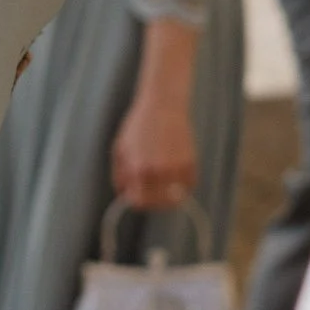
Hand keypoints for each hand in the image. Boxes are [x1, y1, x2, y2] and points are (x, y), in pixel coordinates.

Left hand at [110, 91, 197, 210]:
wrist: (163, 106)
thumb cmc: (138, 127)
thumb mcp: (120, 149)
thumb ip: (119, 175)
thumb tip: (124, 196)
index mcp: (138, 169)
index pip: (139, 201)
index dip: (138, 201)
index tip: (139, 196)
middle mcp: (158, 172)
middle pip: (159, 204)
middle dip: (155, 201)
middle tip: (153, 193)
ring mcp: (176, 169)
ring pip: (176, 197)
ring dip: (170, 193)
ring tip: (165, 181)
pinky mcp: (190, 163)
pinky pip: (189, 186)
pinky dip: (184, 184)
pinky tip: (176, 173)